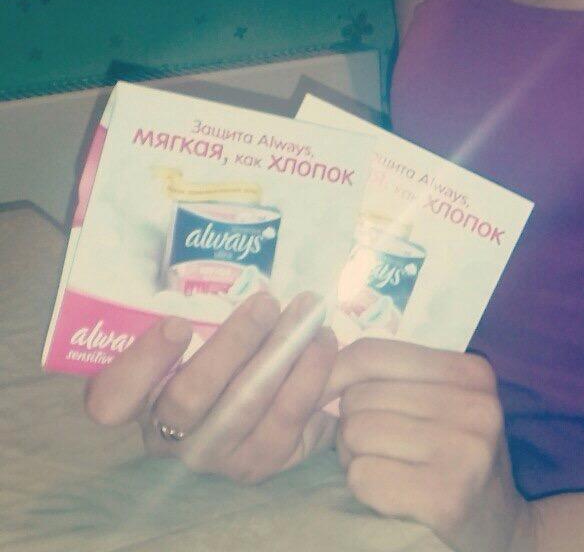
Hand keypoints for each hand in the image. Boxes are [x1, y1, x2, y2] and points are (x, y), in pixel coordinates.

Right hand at [84, 290, 338, 482]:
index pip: (113, 398)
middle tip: (267, 302)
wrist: (271, 409)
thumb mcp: (206, 334)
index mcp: (141, 400)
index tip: (178, 323)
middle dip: (233, 345)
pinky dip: (310, 375)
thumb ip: (210, 310)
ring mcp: (214, 456)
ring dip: (281, 353)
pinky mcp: (259, 463)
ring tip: (307, 313)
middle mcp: (168, 435)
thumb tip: (233, 268)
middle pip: (188, 399)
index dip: (139, 365)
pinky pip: (287, 418)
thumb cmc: (227, 355)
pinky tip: (323, 342)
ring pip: (243, 408)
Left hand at [331, 338, 536, 551]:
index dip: (334, 374)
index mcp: (471, 372)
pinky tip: (391, 493)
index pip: (373, 353)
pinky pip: (363, 477)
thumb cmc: (457, 453)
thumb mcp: (443, 400)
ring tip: (384, 466)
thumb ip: (392, 376)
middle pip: (359, 397)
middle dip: (352, 424)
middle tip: (378, 447)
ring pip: (357, 433)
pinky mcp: (446, 497)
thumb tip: (320, 365)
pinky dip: (364, 487)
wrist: (499, 522)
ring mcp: (464, 451)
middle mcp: (474, 405)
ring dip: (355, 457)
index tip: (324, 397)